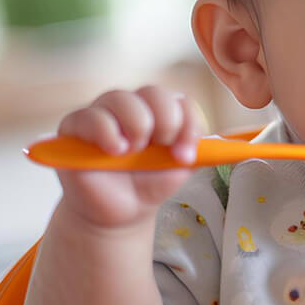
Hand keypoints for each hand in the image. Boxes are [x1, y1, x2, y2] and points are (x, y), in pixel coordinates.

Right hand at [55, 86, 203, 229]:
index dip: (188, 124)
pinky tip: (115, 151)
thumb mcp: (179, 167)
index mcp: (160, 112)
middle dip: (166, 122)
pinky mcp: (74, 128)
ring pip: (121, 98)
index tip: (186, 155)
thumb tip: (230, 146)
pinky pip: (90, 116)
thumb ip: (197, 150)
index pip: (180, 101)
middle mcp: (132, 106)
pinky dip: (106, 132)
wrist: (119, 211)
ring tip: (134, 152)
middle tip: (162, 150)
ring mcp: (102, 113)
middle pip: (154, 93)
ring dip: (137, 125)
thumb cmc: (149, 183)